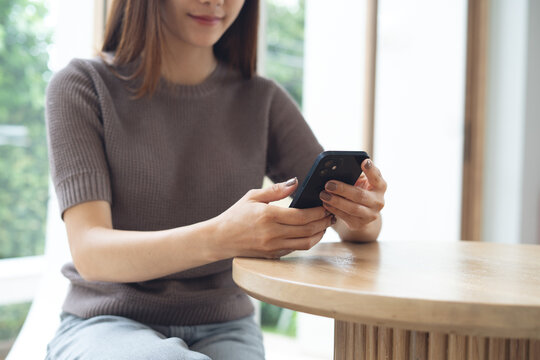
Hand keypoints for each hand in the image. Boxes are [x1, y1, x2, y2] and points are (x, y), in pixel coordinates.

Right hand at [214, 178, 333, 258]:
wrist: (220, 239)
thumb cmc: (235, 215)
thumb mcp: (252, 196)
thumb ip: (276, 190)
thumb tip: (296, 182)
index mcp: (268, 216)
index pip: (302, 215)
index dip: (318, 211)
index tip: (326, 205)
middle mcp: (272, 233)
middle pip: (308, 230)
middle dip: (323, 222)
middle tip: (331, 214)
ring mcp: (273, 247)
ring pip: (306, 243)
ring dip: (319, 234)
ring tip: (325, 225)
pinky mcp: (273, 255)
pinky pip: (296, 249)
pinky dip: (307, 241)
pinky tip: (312, 233)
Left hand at [319, 159, 385, 233]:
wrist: (363, 214)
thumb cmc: (359, 190)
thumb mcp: (361, 182)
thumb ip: (354, 174)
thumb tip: (337, 169)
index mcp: (380, 187)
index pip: (377, 177)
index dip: (371, 170)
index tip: (363, 161)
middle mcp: (378, 201)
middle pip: (360, 195)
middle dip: (342, 189)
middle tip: (328, 184)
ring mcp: (370, 215)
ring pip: (352, 209)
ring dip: (336, 201)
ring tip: (323, 195)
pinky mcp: (359, 224)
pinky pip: (345, 217)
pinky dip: (334, 210)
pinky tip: (325, 204)